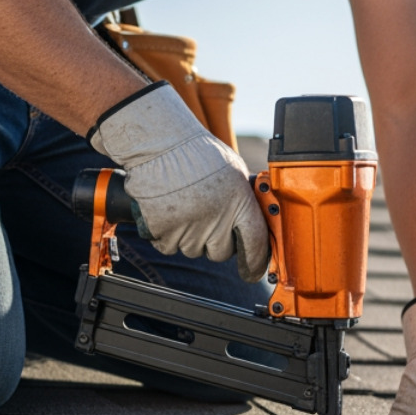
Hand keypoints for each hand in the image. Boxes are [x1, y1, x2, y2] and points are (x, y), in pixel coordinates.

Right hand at [90, 82, 269, 280]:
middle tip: (206, 219)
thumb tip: (254, 221)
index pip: (255, 241)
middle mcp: (216, 217)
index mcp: (239, 201)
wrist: (160, 144)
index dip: (255, 261)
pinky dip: (166, 235)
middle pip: (220, 253)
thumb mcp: (233, 171)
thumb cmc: (197, 153)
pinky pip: (168, 246)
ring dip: (189, 237)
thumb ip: (244, 198)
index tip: (252, 270)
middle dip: (215, 242)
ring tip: (184, 207)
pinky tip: (168, 211)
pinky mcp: (163, 229)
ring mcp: (189, 225)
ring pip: (193, 250)